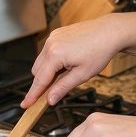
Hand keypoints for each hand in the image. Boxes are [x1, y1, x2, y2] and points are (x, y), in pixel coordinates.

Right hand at [21, 15, 135, 107]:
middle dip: (42, 83)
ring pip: (40, 62)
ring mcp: (52, 37)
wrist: (110, 31)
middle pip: (36, 72)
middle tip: (54, 90)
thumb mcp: (81, 75)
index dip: (32, 95)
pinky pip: (47, 52)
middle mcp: (50, 44)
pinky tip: (65, 63)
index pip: (39, 81)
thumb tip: (50, 100)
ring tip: (66, 73)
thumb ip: (62, 88)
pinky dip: (51, 61)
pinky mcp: (56, 34)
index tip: (25, 105)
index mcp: (55, 54)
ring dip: (47, 72)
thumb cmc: (100, 51)